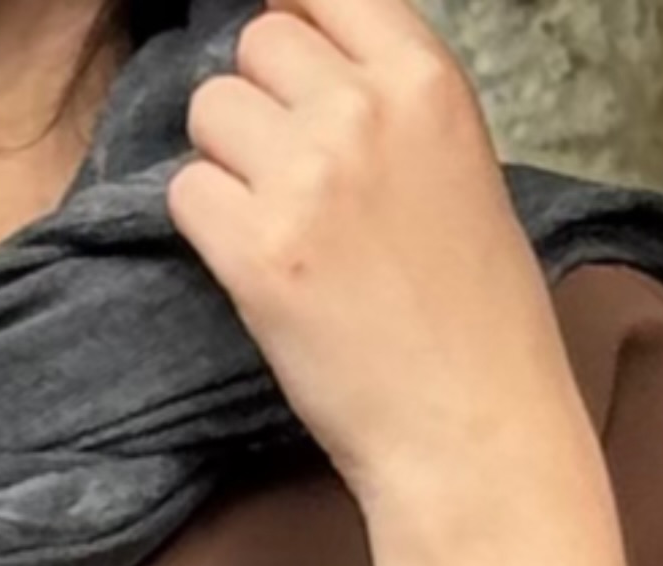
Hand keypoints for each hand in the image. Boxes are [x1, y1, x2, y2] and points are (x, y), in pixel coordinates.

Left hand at [166, 0, 586, 526]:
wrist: (474, 428)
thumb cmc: (477, 311)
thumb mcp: (461, 164)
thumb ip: (389, 99)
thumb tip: (299, 44)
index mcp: (427, 81)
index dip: (295, 23)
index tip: (292, 70)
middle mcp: (363, 112)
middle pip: (255, 44)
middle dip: (260, 100)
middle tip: (289, 173)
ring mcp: (305, 179)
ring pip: (209, 110)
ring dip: (227, 160)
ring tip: (277, 222)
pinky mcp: (253, 251)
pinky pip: (185, 192)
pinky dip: (207, 227)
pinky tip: (257, 265)